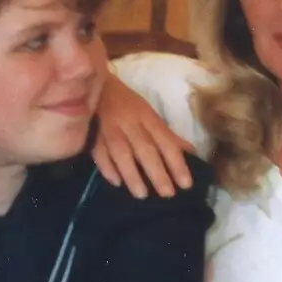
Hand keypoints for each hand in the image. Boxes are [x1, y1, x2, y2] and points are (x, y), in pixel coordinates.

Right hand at [92, 73, 194, 197]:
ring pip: (122, 153)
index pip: (166, 142)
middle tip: (168, 194)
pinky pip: (99, 153)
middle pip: (145, 149)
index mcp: (147, 117)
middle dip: (157, 172)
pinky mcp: (91, 135)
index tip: (186, 184)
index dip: (177, 163)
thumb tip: (190, 152)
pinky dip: (107, 168)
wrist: (94, 87)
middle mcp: (130, 123)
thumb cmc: (126, 104)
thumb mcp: (149, 115)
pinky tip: (116, 183)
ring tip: (142, 195)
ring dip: (132, 174)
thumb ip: (167, 135)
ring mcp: (109, 129)